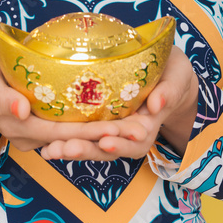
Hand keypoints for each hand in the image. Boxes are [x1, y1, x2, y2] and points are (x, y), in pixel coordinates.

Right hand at [0, 54, 129, 152]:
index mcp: (22, 127)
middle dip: (111, 136)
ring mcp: (39, 135)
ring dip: (107, 134)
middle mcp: (34, 137)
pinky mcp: (43, 127)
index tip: (121, 128)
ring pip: (77, 137)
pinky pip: (71, 130)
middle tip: (143, 129)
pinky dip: (93, 126)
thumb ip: (1, 97)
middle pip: (78, 139)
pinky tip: (116, 118)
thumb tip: (21, 110)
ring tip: (139, 127)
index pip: (65, 134)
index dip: (94, 133)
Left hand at [39, 46, 198, 161]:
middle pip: (109, 147)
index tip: (105, 140)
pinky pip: (83, 136)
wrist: (166, 73)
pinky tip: (45, 145)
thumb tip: (156, 105)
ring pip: (93, 145)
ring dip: (72, 149)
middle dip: (88, 150)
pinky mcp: (98, 123)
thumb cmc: (172, 73)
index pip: (136, 139)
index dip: (121, 142)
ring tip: (51, 150)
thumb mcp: (177, 77)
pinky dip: (65, 142)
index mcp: (149, 123)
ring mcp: (113, 129)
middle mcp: (129, 132)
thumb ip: (169, 91)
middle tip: (67, 148)